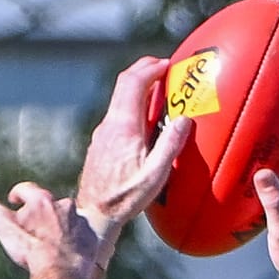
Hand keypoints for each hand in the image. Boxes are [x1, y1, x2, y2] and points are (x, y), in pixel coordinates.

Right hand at [0, 178, 103, 278]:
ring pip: (67, 219)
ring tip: (51, 243)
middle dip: (40, 213)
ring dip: (59, 226)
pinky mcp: (91, 239)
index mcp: (42, 200)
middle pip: (48, 204)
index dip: (17, 194)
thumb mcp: (4, 230)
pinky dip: (74, 241)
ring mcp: (80, 222)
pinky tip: (66, 253)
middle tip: (32, 228)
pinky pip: (82, 236)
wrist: (62, 273)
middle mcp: (64, 205)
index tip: (13, 201)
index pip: (26, 190)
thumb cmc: (32, 250)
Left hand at [74, 56, 187, 253]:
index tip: (167, 65)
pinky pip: (117, 113)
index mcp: (124, 126)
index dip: (151, 68)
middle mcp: (110, 124)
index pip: (134, 82)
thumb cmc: (125, 199)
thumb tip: (184, 120)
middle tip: (162, 66)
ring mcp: (102, 133)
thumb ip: (169, 146)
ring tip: (156, 90)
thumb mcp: (154, 177)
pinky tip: (142, 118)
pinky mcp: (100, 143)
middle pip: (124, 82)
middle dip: (144, 69)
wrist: (94, 214)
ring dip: (138, 86)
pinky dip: (131, 104)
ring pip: (119, 97)